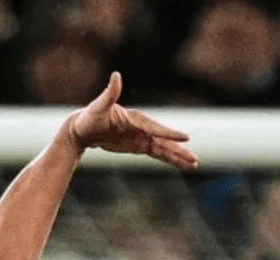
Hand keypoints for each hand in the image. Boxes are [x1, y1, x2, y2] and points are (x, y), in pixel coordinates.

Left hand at [68, 72, 197, 169]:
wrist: (84, 127)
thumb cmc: (90, 117)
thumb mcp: (98, 106)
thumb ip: (110, 93)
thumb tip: (116, 75)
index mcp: (136, 119)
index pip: (156, 128)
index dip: (170, 134)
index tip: (185, 138)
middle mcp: (143, 127)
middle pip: (165, 141)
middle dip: (180, 150)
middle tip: (195, 158)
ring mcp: (143, 137)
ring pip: (165, 149)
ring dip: (179, 156)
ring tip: (195, 164)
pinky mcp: (139, 146)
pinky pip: (158, 154)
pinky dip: (170, 159)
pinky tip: (181, 164)